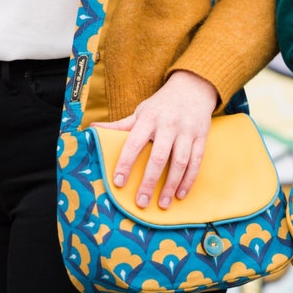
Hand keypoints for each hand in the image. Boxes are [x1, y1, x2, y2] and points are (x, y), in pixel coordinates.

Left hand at [91, 70, 218, 208]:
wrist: (193, 88)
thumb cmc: (162, 105)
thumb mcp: (140, 111)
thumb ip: (120, 125)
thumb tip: (91, 129)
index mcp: (149, 119)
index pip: (134, 143)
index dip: (125, 163)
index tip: (118, 182)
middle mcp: (168, 125)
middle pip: (159, 157)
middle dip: (150, 182)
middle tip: (141, 201)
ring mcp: (187, 132)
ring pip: (180, 162)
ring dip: (171, 185)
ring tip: (162, 203)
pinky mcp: (201, 138)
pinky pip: (196, 162)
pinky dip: (188, 180)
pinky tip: (180, 194)